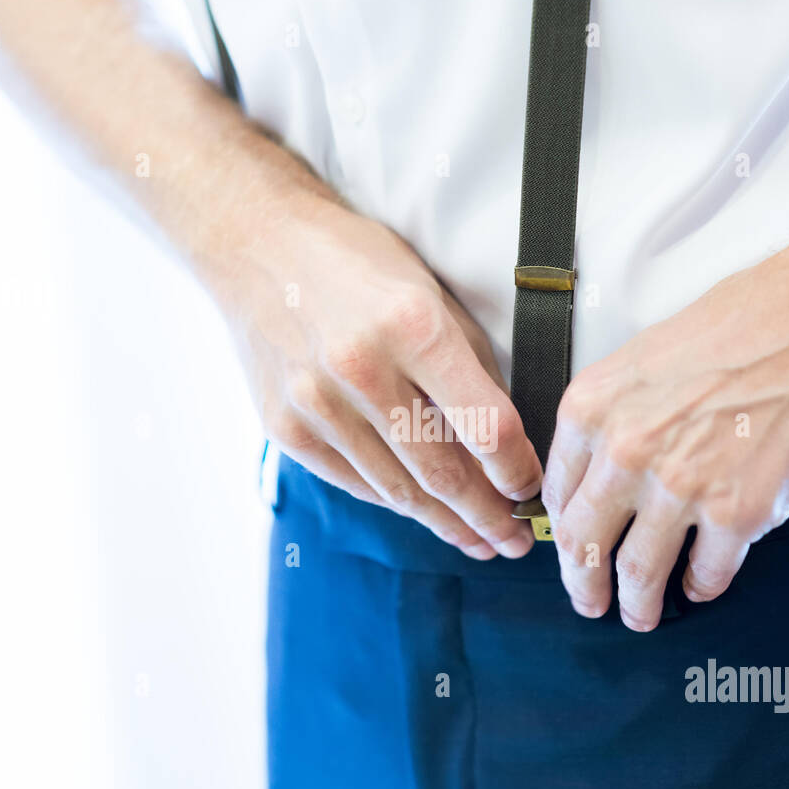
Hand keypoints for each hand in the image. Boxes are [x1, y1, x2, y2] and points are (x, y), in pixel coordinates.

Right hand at [218, 192, 542, 559]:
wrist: (256, 245)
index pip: (486, 425)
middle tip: (514, 542)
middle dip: (488, 516)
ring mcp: (317, 404)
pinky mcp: (287, 428)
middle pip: (443, 470)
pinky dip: (395, 502)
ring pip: (398, 489)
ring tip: (477, 540)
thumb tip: (507, 438)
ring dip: (445, 523)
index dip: (518, 469)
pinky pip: (355, 483)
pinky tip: (424, 513)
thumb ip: (468, 364)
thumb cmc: (355, 262)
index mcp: (413, 326)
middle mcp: (362, 369)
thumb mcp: (429, 291)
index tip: (532, 489)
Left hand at [543, 247, 788, 629]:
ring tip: (638, 615)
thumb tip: (602, 470)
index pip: (559, 491)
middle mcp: (626, 451)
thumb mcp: (645, 358)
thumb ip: (615, 416)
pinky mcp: (739, 512)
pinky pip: (708, 571)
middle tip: (588, 600)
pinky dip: (703, 586)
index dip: (563, 529)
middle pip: (585, 542)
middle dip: (583, 582)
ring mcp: (681, 486)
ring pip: (639, 570)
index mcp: (594, 408)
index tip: (570, 547)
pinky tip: (701, 585)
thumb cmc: (744, 324)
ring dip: (637, 603)